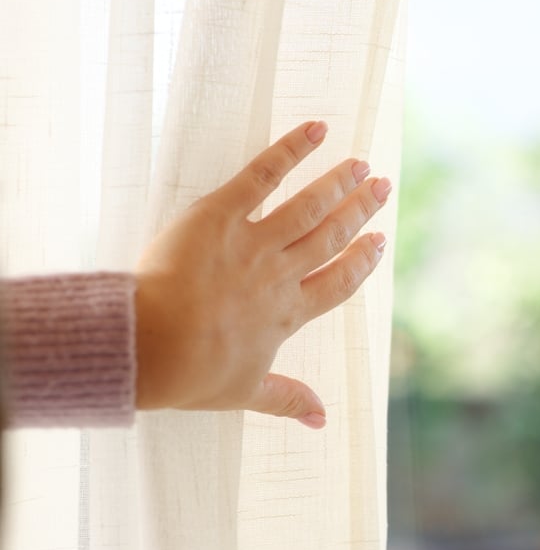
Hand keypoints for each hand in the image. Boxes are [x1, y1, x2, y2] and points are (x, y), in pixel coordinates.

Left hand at [134, 121, 391, 428]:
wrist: (147, 348)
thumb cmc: (190, 374)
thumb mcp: (244, 393)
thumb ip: (287, 399)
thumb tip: (322, 420)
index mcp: (288, 314)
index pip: (338, 282)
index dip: (362, 261)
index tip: (379, 241)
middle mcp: (281, 275)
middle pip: (332, 236)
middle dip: (361, 210)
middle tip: (382, 186)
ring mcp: (254, 243)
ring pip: (309, 206)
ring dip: (339, 182)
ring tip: (361, 164)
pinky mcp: (221, 215)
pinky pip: (263, 176)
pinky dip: (291, 150)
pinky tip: (317, 129)